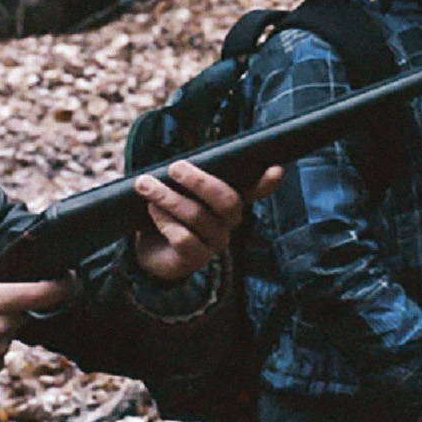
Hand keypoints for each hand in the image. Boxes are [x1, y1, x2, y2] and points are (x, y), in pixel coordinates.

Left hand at [131, 162, 284, 282]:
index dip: (267, 183)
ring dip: (168, 197)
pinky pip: (183, 237)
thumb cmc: (168, 211)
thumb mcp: (177, 190)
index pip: (255, 191)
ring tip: (145, 185)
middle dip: (200, 181)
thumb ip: (185, 175)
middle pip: (227, 201)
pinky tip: (152, 210)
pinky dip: (164, 220)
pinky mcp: (195, 258)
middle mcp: (228, 223)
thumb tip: (177, 162)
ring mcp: (214, 242)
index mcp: (228, 201)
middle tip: (174, 167)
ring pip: (198, 216)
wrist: (150, 250)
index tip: (275, 169)